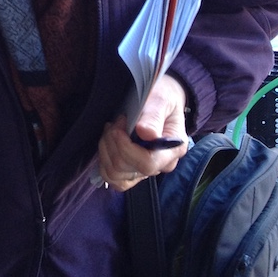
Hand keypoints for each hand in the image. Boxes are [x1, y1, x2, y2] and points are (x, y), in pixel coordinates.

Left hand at [97, 74, 188, 191]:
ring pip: (115, 175)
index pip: (147, 163)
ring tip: (111, 130)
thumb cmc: (162, 98)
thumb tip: (146, 134)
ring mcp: (146, 170)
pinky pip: (113, 178)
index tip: (120, 124)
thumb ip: (153, 117)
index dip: (126, 147)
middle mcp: (161, 165)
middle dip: (113, 143)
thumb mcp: (160, 100)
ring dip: (106, 151)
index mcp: (173, 150)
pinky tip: (108, 143)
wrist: (162, 100)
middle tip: (116, 122)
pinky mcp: (133, 171)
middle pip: (126, 168)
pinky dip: (104, 161)